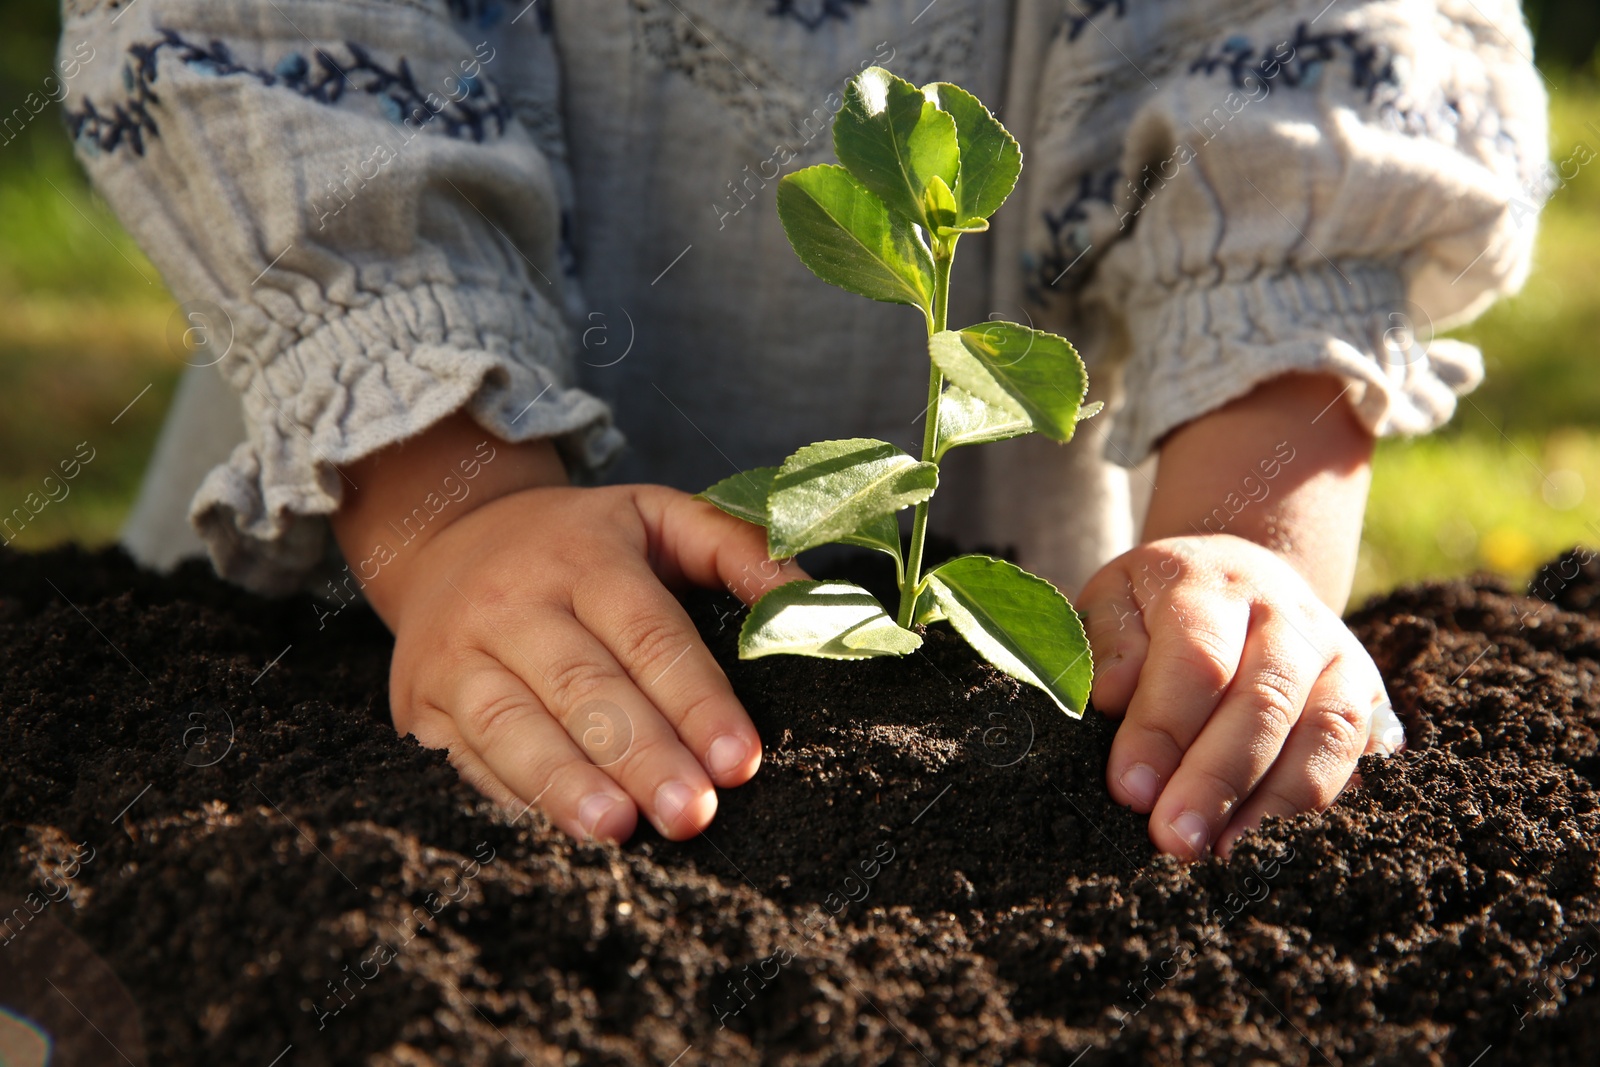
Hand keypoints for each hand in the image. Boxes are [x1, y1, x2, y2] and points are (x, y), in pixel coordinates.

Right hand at [332, 414, 803, 841]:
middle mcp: (513, 599)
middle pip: (582, 685)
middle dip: (642, 753)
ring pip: (511, 724)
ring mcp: (457, 654)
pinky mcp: (419, 704)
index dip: (695, 698)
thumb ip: (740, 550)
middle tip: (693, 814)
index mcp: (583, 553)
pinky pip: (464, 758)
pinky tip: (554, 833)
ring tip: (619, 831)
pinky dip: (509, 798)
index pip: (648, 632)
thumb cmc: (578, 541)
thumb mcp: (658, 517)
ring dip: (565, 783)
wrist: (445, 535)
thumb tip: (815, 605)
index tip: (740, 760)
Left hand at [1079, 534, 1399, 859]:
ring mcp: (1336, 655)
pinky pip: (1356, 756)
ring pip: (1324, 733)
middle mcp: (1286, 615)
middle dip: (1216, 780)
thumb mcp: (1115, 601)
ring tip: (1227, 856)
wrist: (1242, 576)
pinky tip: (1278, 844)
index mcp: (1212, 586)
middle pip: (1264, 701)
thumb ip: (1107, 645)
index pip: (1197, 658)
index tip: (1130, 789)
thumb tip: (1110, 696)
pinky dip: (1320, 804)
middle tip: (1174, 840)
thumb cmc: (1159, 605)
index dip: (1164, 728)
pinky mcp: (1368, 696)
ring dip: (1275, 804)